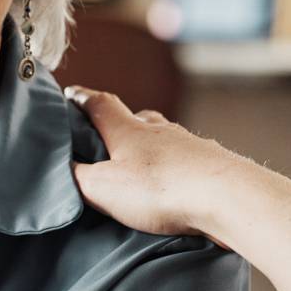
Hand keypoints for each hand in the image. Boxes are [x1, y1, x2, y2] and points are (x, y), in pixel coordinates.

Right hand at [67, 85, 259, 243]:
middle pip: (135, 118)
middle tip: (107, 137)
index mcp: (127, 130)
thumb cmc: (162, 188)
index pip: (99, 104)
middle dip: (120, 124)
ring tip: (141, 166)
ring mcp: (188, 144)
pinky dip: (176, 167)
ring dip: (150, 147)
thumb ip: (79, 177)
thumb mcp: (104, 188)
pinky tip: (176, 184)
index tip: (71, 93)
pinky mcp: (211, 164)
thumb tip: (64, 168)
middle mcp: (158, 130)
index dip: (82, 98)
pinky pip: (187, 160)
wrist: (227, 196)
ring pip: (163, 138)